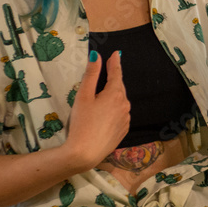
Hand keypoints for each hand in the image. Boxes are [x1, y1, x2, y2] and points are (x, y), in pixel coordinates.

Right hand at [64, 51, 129, 170]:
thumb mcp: (83, 96)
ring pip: (120, 101)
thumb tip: (97, 56)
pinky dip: (115, 109)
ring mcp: (126, 118)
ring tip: (103, 95)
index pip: (116, 73)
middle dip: (113, 79)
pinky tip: (105, 114)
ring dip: (114, 95)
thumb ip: (91, 74)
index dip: (115, 62)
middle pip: (119, 87)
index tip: (116, 54)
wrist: (86, 153)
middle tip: (108, 72)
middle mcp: (125, 104)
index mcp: (115, 93)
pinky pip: (120, 114)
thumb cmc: (82, 122)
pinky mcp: (124, 130)